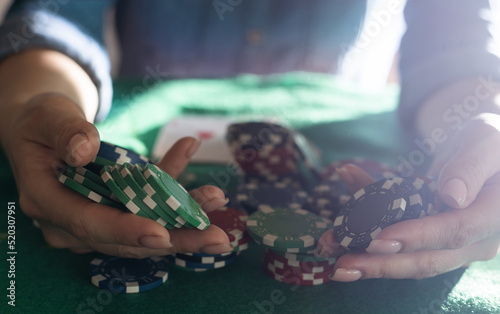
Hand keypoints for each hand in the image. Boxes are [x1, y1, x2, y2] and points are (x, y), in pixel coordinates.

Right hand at [4, 93, 231, 257]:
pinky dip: (171, 184)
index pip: (89, 223)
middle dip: (175, 238)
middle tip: (217, 238)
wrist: (43, 128)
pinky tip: (188, 148)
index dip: (127, 231)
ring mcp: (96, 217)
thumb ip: (65, 132)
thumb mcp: (46, 117)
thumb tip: (85, 150)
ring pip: (144, 225)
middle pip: (126, 238)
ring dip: (184, 215)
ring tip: (217, 199)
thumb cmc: (41, 121)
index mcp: (47, 201)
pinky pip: (148, 202)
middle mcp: (71, 221)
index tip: (163, 234)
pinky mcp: (116, 208)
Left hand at [316, 115, 499, 279]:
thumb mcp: (484, 142)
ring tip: (337, 264)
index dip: (416, 237)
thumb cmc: (488, 143)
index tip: (378, 240)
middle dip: (382, 264)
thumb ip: (470, 167)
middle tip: (343, 266)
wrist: (486, 153)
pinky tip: (342, 234)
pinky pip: (403, 246)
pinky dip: (372, 240)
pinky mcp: (435, 243)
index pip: (455, 231)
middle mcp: (478, 239)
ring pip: (412, 260)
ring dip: (372, 263)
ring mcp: (457, 246)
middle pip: (428, 258)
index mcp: (494, 214)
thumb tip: (452, 196)